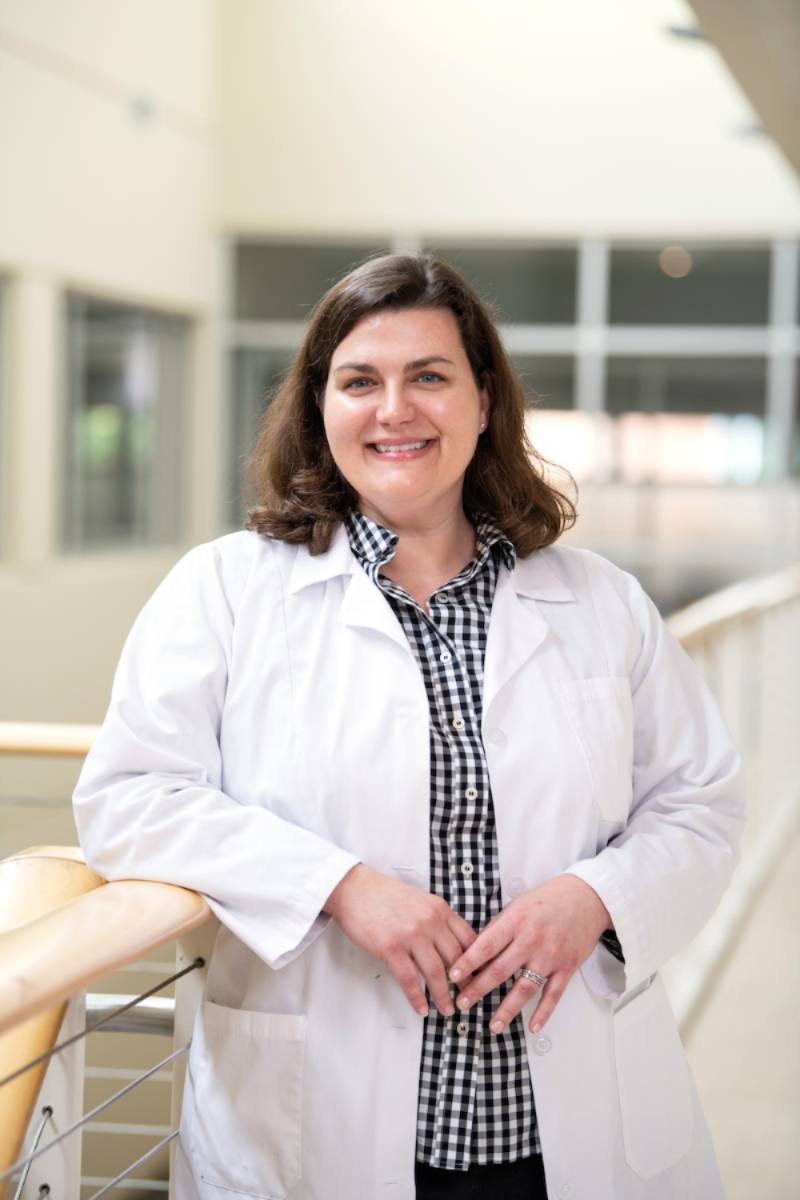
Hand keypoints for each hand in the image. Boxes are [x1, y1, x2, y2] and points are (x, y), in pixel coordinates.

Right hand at [324, 864, 476, 1017]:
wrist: (354, 889)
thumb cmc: (385, 896)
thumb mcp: (420, 900)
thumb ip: (437, 919)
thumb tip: (452, 946)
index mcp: (440, 909)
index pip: (469, 939)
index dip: (477, 962)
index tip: (480, 977)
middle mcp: (430, 921)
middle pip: (456, 959)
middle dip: (465, 984)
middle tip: (467, 1000)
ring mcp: (411, 934)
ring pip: (436, 973)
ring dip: (443, 996)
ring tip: (447, 1010)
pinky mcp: (391, 947)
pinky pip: (410, 980)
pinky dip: (417, 998)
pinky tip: (421, 1009)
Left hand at [448, 875, 611, 1034]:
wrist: (586, 898)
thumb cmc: (548, 900)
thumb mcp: (517, 905)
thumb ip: (498, 928)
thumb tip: (476, 950)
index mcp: (516, 921)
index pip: (486, 945)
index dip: (467, 962)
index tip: (451, 976)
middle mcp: (531, 940)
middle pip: (500, 970)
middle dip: (478, 989)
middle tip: (461, 1004)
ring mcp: (550, 956)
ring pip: (525, 988)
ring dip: (507, 1010)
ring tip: (492, 1026)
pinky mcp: (567, 967)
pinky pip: (553, 995)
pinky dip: (544, 1013)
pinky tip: (533, 1027)